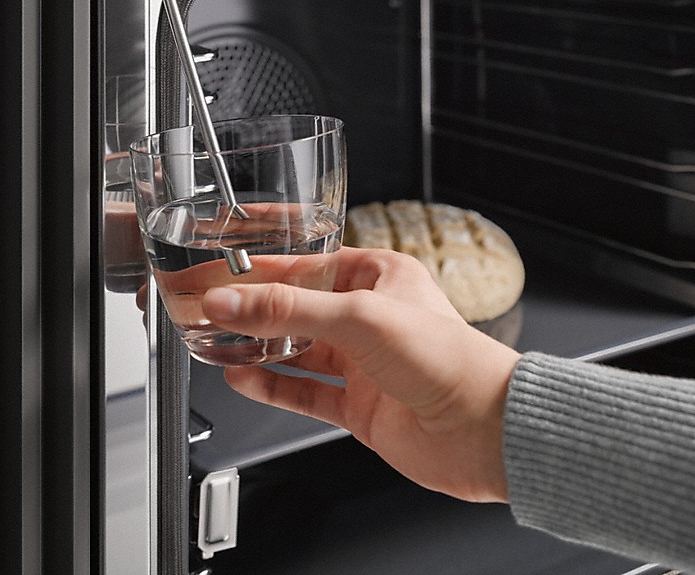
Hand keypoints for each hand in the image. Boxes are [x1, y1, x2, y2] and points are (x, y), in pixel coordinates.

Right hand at [202, 246, 520, 502]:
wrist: (484, 430)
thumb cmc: (449, 359)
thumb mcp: (362, 317)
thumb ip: (290, 310)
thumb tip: (230, 302)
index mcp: (383, 278)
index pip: (310, 263)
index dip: (265, 264)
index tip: (225, 263)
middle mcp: (373, 318)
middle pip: (300, 307)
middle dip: (255, 308)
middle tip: (211, 306)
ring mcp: (365, 364)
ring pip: (298, 350)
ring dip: (258, 348)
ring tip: (217, 341)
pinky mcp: (361, 406)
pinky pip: (306, 391)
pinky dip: (273, 386)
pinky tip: (244, 378)